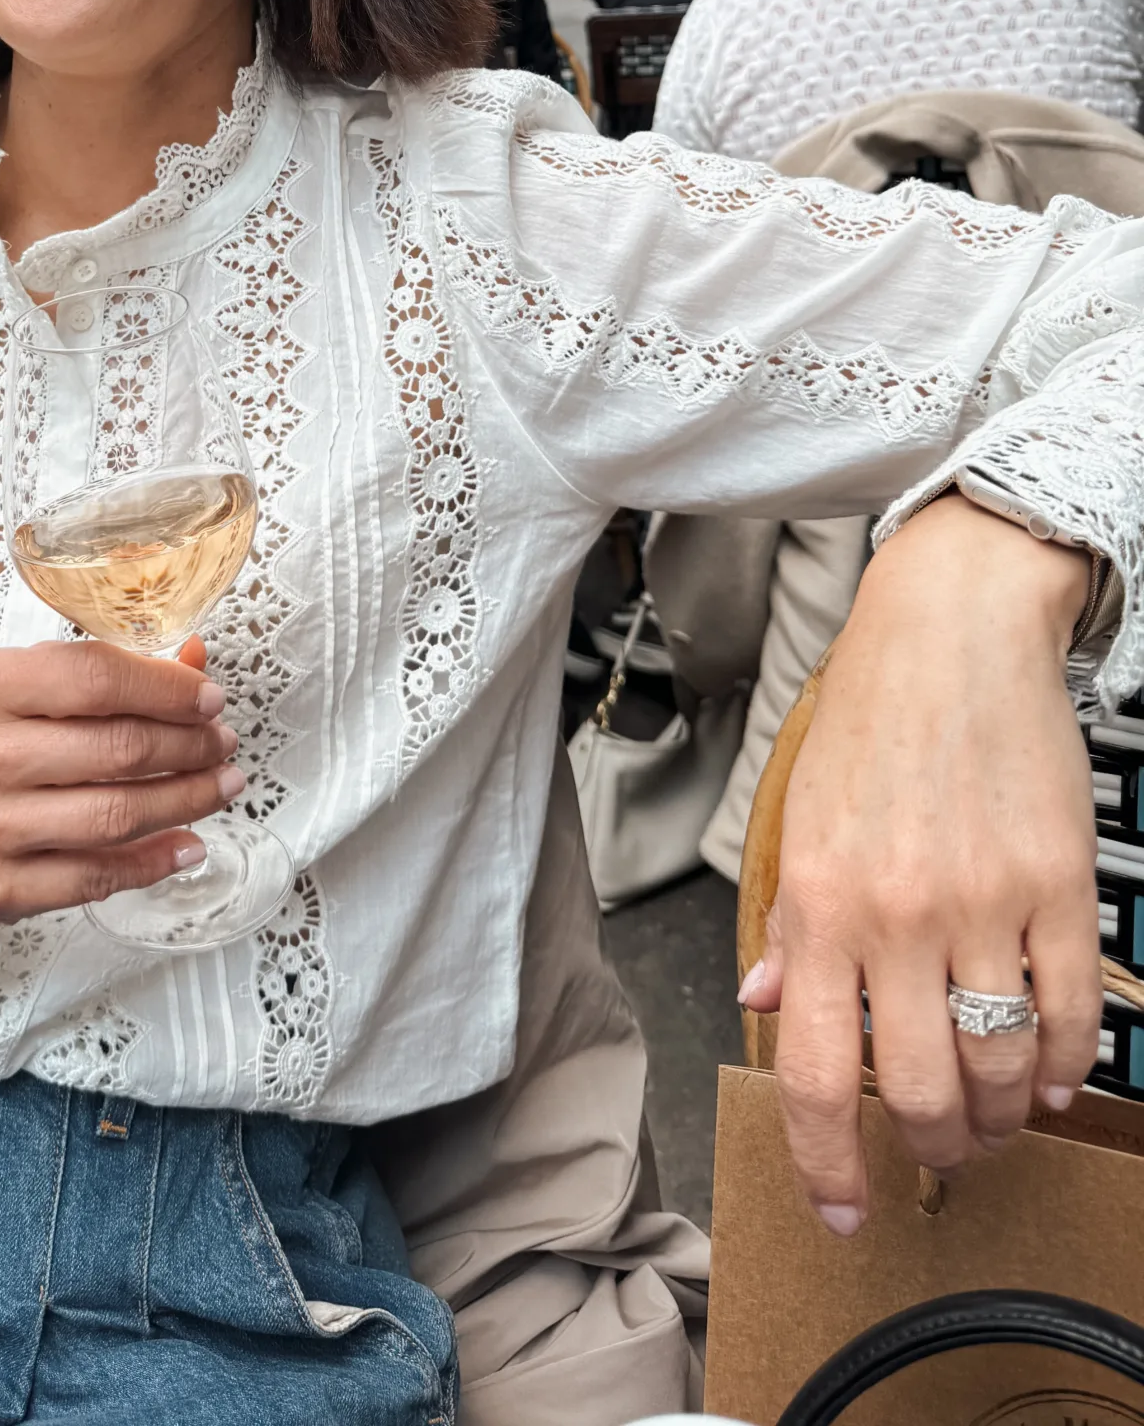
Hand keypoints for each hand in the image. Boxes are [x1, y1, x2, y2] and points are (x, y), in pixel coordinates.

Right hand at [0, 636, 243, 923]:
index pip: (95, 678)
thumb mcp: (26, 689)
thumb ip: (106, 673)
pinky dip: (155, 861)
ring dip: (187, 801)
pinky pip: (97, 877)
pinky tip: (189, 843)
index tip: (210, 699)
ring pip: (116, 816)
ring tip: (222, 786)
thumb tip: (196, 662)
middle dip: (189, 747)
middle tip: (222, 744)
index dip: (167, 689)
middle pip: (117, 750)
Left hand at [745, 494, 1100, 1232]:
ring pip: (1001, 1069)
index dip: (826, 1165)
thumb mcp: (800, 818)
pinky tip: (1047, 1076)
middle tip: (936, 1148)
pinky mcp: (1059, 887)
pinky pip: (1069, 1016)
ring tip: (992, 1116)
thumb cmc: (871, 717)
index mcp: (821, 903)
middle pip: (920, 1093)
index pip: (818, 1074)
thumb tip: (769, 1009)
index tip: (842, 1209)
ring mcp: (987, 904)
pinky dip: (1061, 1068)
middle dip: (932, 1146)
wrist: (954, 628)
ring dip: (999, 1117)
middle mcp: (900, 915)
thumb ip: (789, 928)